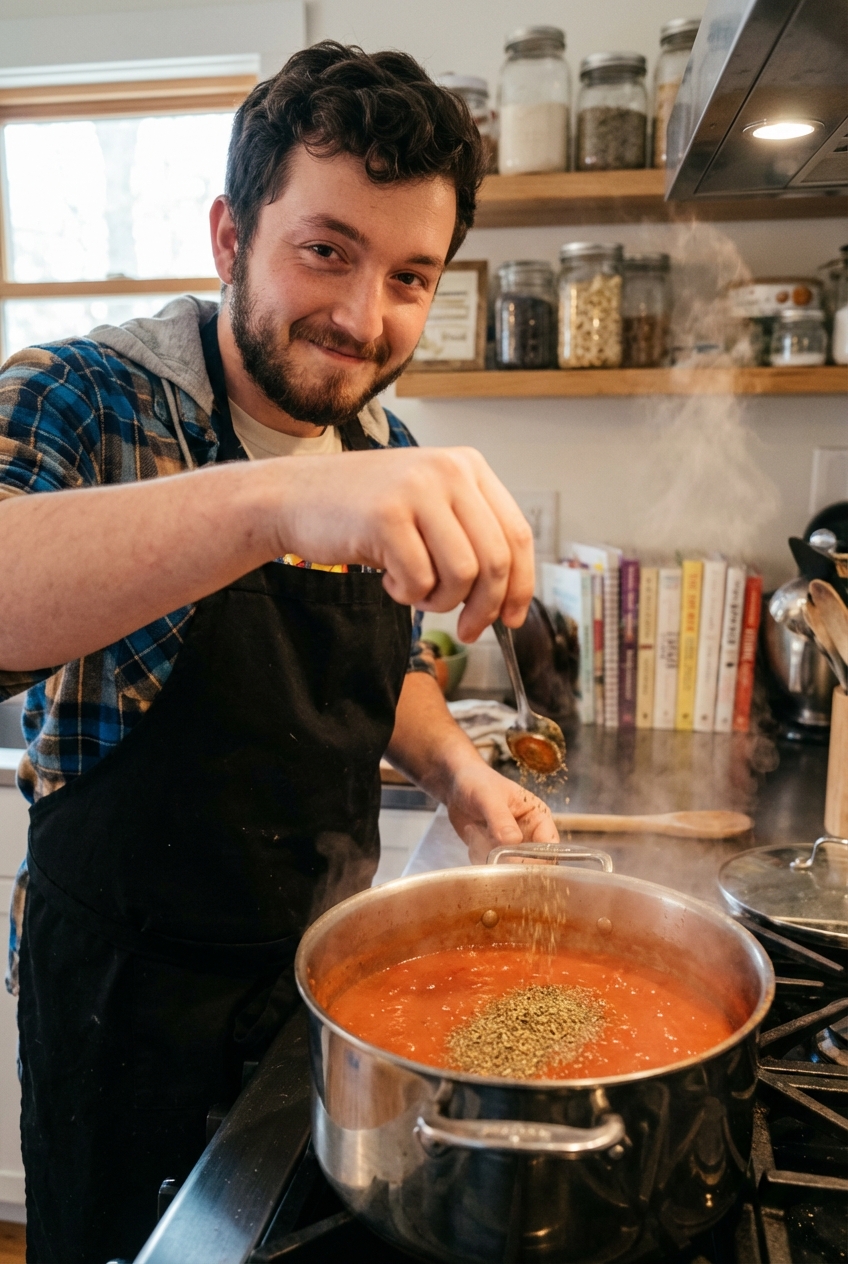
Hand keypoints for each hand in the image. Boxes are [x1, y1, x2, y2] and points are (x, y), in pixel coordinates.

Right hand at [261, 446, 533, 640]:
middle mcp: (448, 471)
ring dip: (440, 601)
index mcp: (467, 466)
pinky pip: (421, 580)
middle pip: (496, 560)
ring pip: (463, 574)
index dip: (521, 586)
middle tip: (465, 630)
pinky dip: (407, 594)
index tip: (513, 619)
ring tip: (414, 592)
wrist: (293, 496)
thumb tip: (509, 598)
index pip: (517, 534)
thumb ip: (469, 536)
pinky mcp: (387, 516)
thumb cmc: (363, 511)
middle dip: (484, 608)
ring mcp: (417, 490)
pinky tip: (389, 580)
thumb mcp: (428, 506)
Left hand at [443, 758, 559, 864]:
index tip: (515, 860)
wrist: (457, 786)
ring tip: (475, 830)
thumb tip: (512, 840)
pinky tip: (472, 835)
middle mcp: (529, 835)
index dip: (538, 858)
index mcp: (538, 818)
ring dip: (488, 854)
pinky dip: (478, 855)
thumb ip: (500, 818)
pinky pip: (491, 867)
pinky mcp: (495, 854)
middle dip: (508, 860)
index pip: (549, 845)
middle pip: (531, 863)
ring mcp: (512, 847)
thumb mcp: (489, 796)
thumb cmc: (478, 783)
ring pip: (507, 867)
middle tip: (488, 846)